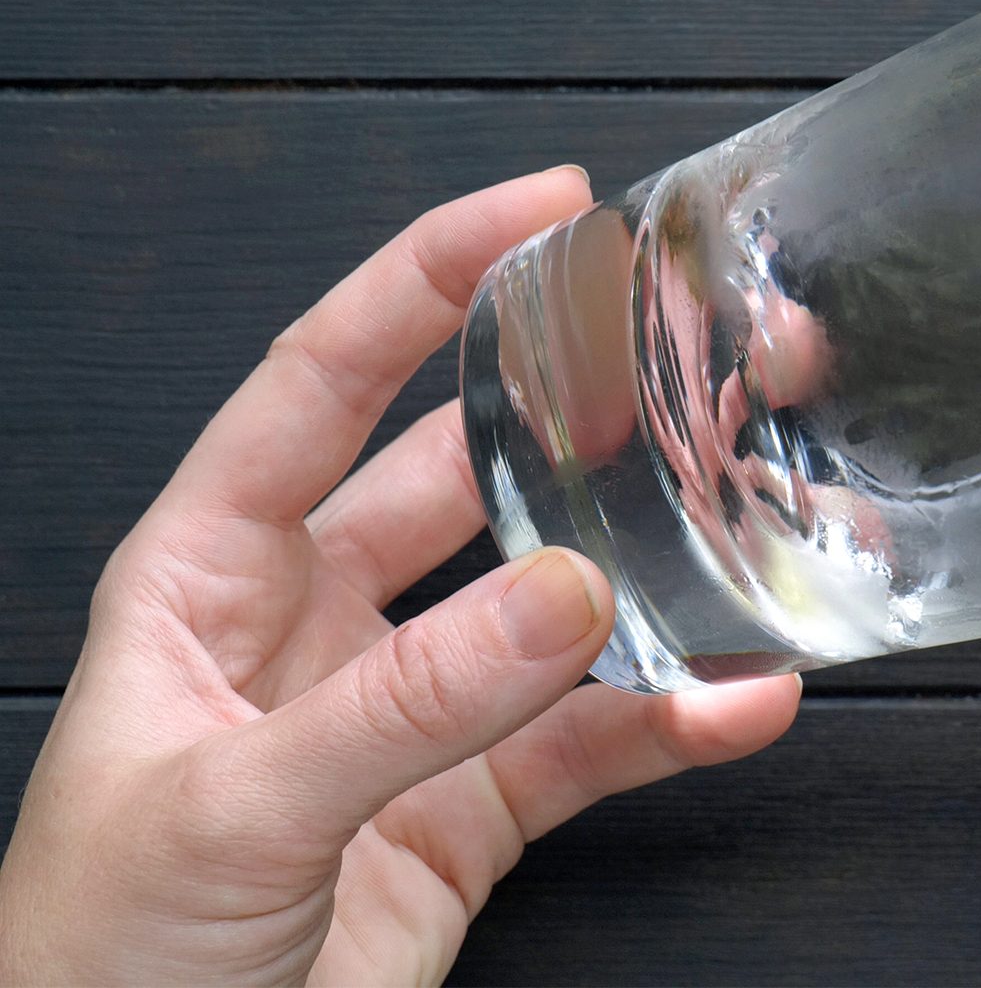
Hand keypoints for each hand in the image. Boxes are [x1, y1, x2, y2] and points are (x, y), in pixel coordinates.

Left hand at [0, 167, 801, 984]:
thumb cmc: (96, 958)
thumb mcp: (229, 805)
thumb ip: (404, 704)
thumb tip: (561, 592)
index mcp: (213, 574)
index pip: (324, 384)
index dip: (424, 283)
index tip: (536, 214)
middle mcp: (315, 623)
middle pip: (461, 477)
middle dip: (565, 417)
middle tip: (673, 362)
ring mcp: (406, 714)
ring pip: (547, 611)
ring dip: (644, 577)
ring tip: (736, 526)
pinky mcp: (473, 808)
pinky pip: (590, 741)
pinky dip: (671, 720)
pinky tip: (736, 701)